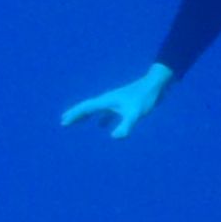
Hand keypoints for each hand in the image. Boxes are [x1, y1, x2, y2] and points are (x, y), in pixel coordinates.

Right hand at [60, 65, 175, 137]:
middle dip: (76, 114)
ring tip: (78, 122)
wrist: (156, 85)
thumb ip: (126, 125)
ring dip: (86, 116)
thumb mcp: (135, 113)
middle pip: (88, 107)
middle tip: (64, 121)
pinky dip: (102, 118)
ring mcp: (116, 101)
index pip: (86, 108)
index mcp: (107, 101)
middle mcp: (109, 99)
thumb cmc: (145, 98)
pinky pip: (107, 112)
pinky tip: (102, 126)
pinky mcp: (123, 103)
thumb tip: (116, 137)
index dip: (75, 115)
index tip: (63, 122)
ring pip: (96, 109)